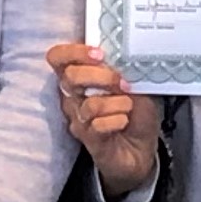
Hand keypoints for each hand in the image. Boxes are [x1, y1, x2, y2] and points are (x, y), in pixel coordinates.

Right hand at [45, 41, 160, 199]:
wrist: (142, 148)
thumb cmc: (136, 114)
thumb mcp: (136, 84)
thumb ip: (125, 70)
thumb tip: (122, 57)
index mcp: (82, 77)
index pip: (58, 58)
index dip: (74, 52)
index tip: (99, 54)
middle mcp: (74, 97)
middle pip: (69, 77)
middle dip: (99, 76)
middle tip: (121, 82)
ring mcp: (79, 119)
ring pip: (89, 104)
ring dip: (116, 102)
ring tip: (129, 106)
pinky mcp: (88, 139)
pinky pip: (97, 125)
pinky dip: (116, 121)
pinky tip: (124, 122)